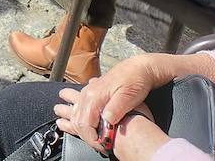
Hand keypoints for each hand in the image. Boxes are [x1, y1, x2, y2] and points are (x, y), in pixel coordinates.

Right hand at [53, 53, 167, 150]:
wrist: (138, 68)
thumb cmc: (135, 81)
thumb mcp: (128, 97)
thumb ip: (115, 109)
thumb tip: (106, 122)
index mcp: (95, 95)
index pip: (84, 122)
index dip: (92, 137)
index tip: (103, 145)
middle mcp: (88, 93)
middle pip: (77, 118)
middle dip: (85, 134)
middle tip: (99, 144)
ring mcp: (89, 91)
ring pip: (75, 110)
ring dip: (76, 122)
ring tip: (79, 130)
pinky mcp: (93, 91)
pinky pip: (80, 104)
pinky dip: (79, 113)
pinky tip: (82, 116)